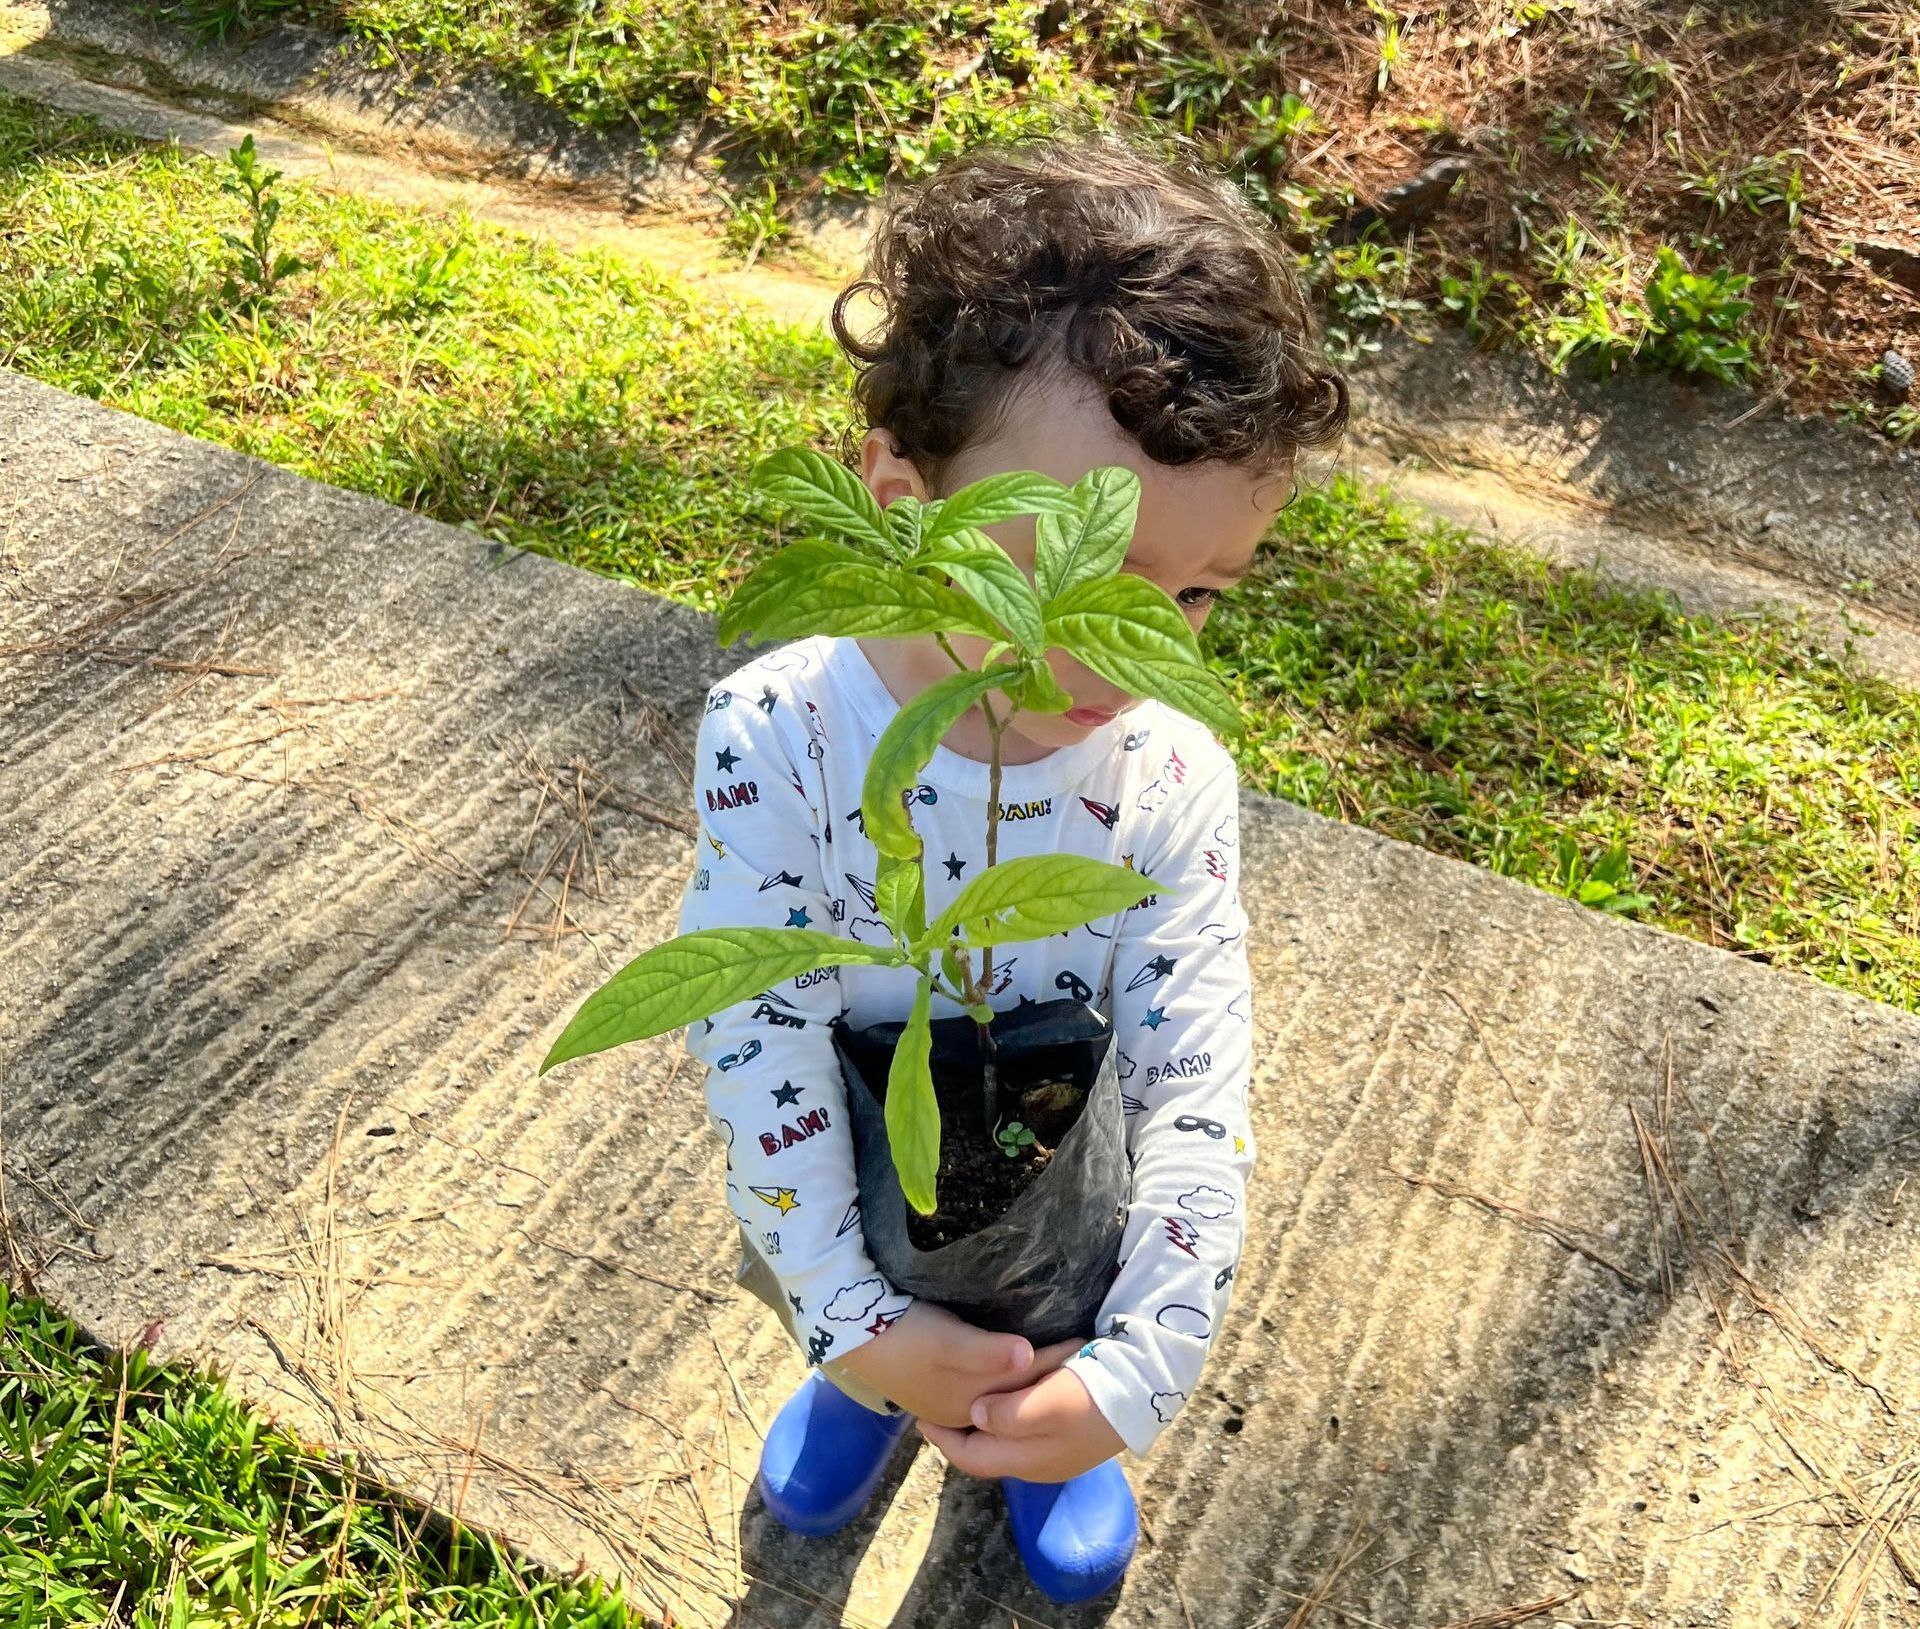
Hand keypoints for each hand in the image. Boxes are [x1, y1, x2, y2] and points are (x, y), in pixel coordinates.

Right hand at [833, 1302, 1081, 1428]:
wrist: (852, 1336)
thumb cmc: (903, 1335)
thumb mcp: (946, 1342)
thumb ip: (988, 1353)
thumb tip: (1029, 1357)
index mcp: (974, 1404)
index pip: (1030, 1385)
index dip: (1060, 1362)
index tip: (1090, 1341)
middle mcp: (968, 1411)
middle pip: (1021, 1396)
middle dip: (1052, 1378)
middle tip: (1085, 1350)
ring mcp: (952, 1403)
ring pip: (1006, 1397)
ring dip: (1031, 1380)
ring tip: (1058, 1356)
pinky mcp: (939, 1389)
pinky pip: (988, 1389)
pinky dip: (1009, 1380)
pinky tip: (1016, 1366)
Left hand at [917, 1366, 1125, 1481]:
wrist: (1144, 1394)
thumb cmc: (1091, 1397)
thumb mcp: (1046, 1404)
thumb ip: (1007, 1416)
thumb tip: (976, 1417)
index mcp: (1027, 1461)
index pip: (972, 1459)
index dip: (944, 1442)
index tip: (921, 1418)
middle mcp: (1039, 1466)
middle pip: (989, 1455)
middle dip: (962, 1437)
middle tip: (940, 1411)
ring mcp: (1059, 1455)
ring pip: (1009, 1447)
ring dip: (985, 1430)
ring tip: (968, 1405)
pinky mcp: (1073, 1439)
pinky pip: (1028, 1436)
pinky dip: (1008, 1423)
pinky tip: (1008, 1403)